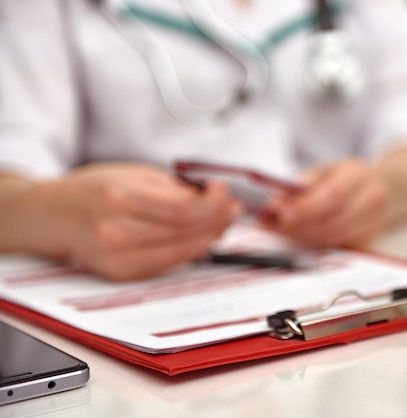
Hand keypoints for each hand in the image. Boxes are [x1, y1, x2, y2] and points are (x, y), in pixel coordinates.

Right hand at [32, 163, 240, 280]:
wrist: (52, 216)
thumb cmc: (93, 189)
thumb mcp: (133, 174)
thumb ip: (173, 187)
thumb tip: (214, 199)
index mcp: (118, 198)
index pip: (181, 209)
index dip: (212, 204)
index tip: (225, 192)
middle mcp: (115, 231)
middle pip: (185, 232)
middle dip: (217, 220)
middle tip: (233, 209)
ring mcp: (116, 258)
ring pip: (181, 252)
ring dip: (210, 237)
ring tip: (223, 223)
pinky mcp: (120, 273)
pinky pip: (167, 264)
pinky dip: (190, 251)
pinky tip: (202, 239)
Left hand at [270, 159, 388, 248]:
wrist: (374, 188)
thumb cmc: (341, 179)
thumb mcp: (321, 173)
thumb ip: (299, 188)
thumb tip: (274, 206)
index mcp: (357, 174)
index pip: (334, 195)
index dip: (308, 209)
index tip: (284, 216)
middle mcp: (372, 197)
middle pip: (336, 220)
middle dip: (304, 228)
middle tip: (281, 228)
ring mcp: (375, 221)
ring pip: (338, 238)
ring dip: (309, 239)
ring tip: (288, 234)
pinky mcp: (370, 239)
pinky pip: (341, 248)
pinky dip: (320, 247)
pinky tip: (304, 240)